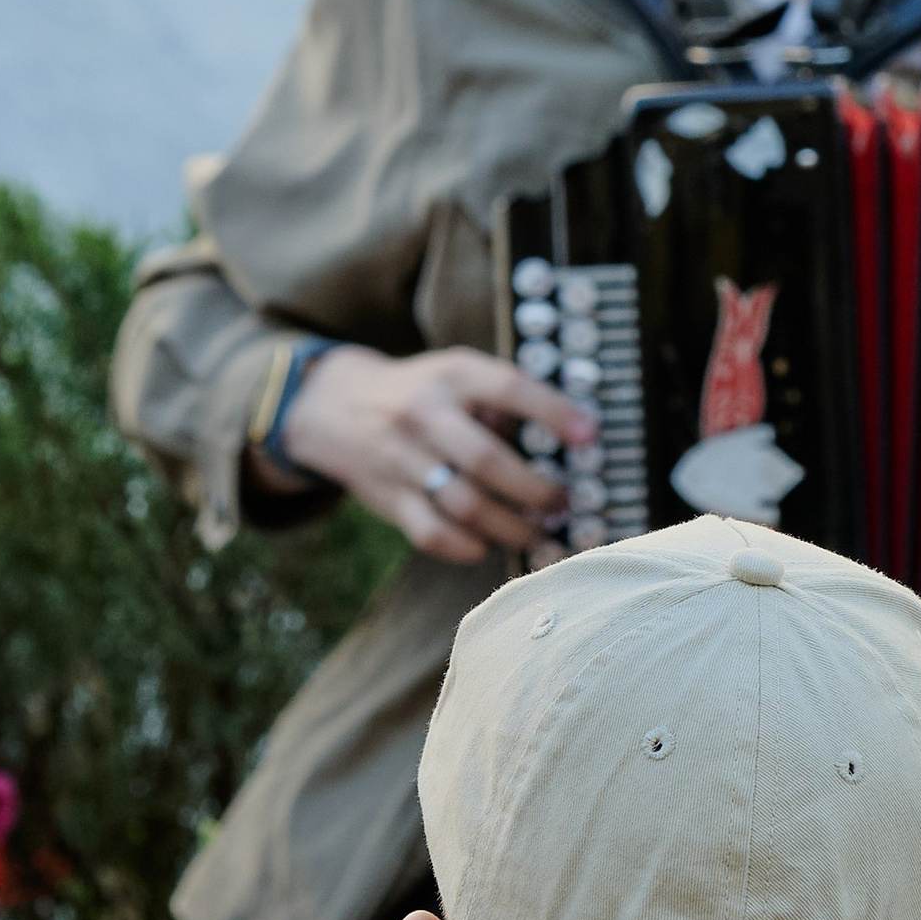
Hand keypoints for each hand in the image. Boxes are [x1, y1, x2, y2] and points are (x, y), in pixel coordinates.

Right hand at [260, 344, 594, 562]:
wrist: (330, 406)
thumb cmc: (419, 391)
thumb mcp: (456, 372)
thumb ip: (500, 400)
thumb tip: (564, 440)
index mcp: (452, 375)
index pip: (508, 388)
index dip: (553, 412)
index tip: (589, 438)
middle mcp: (424, 414)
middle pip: (487, 461)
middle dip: (537, 490)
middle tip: (565, 504)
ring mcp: (402, 459)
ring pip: (464, 505)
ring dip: (512, 528)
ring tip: (540, 534)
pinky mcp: (387, 498)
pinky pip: (431, 533)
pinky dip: (465, 547)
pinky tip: (487, 545)